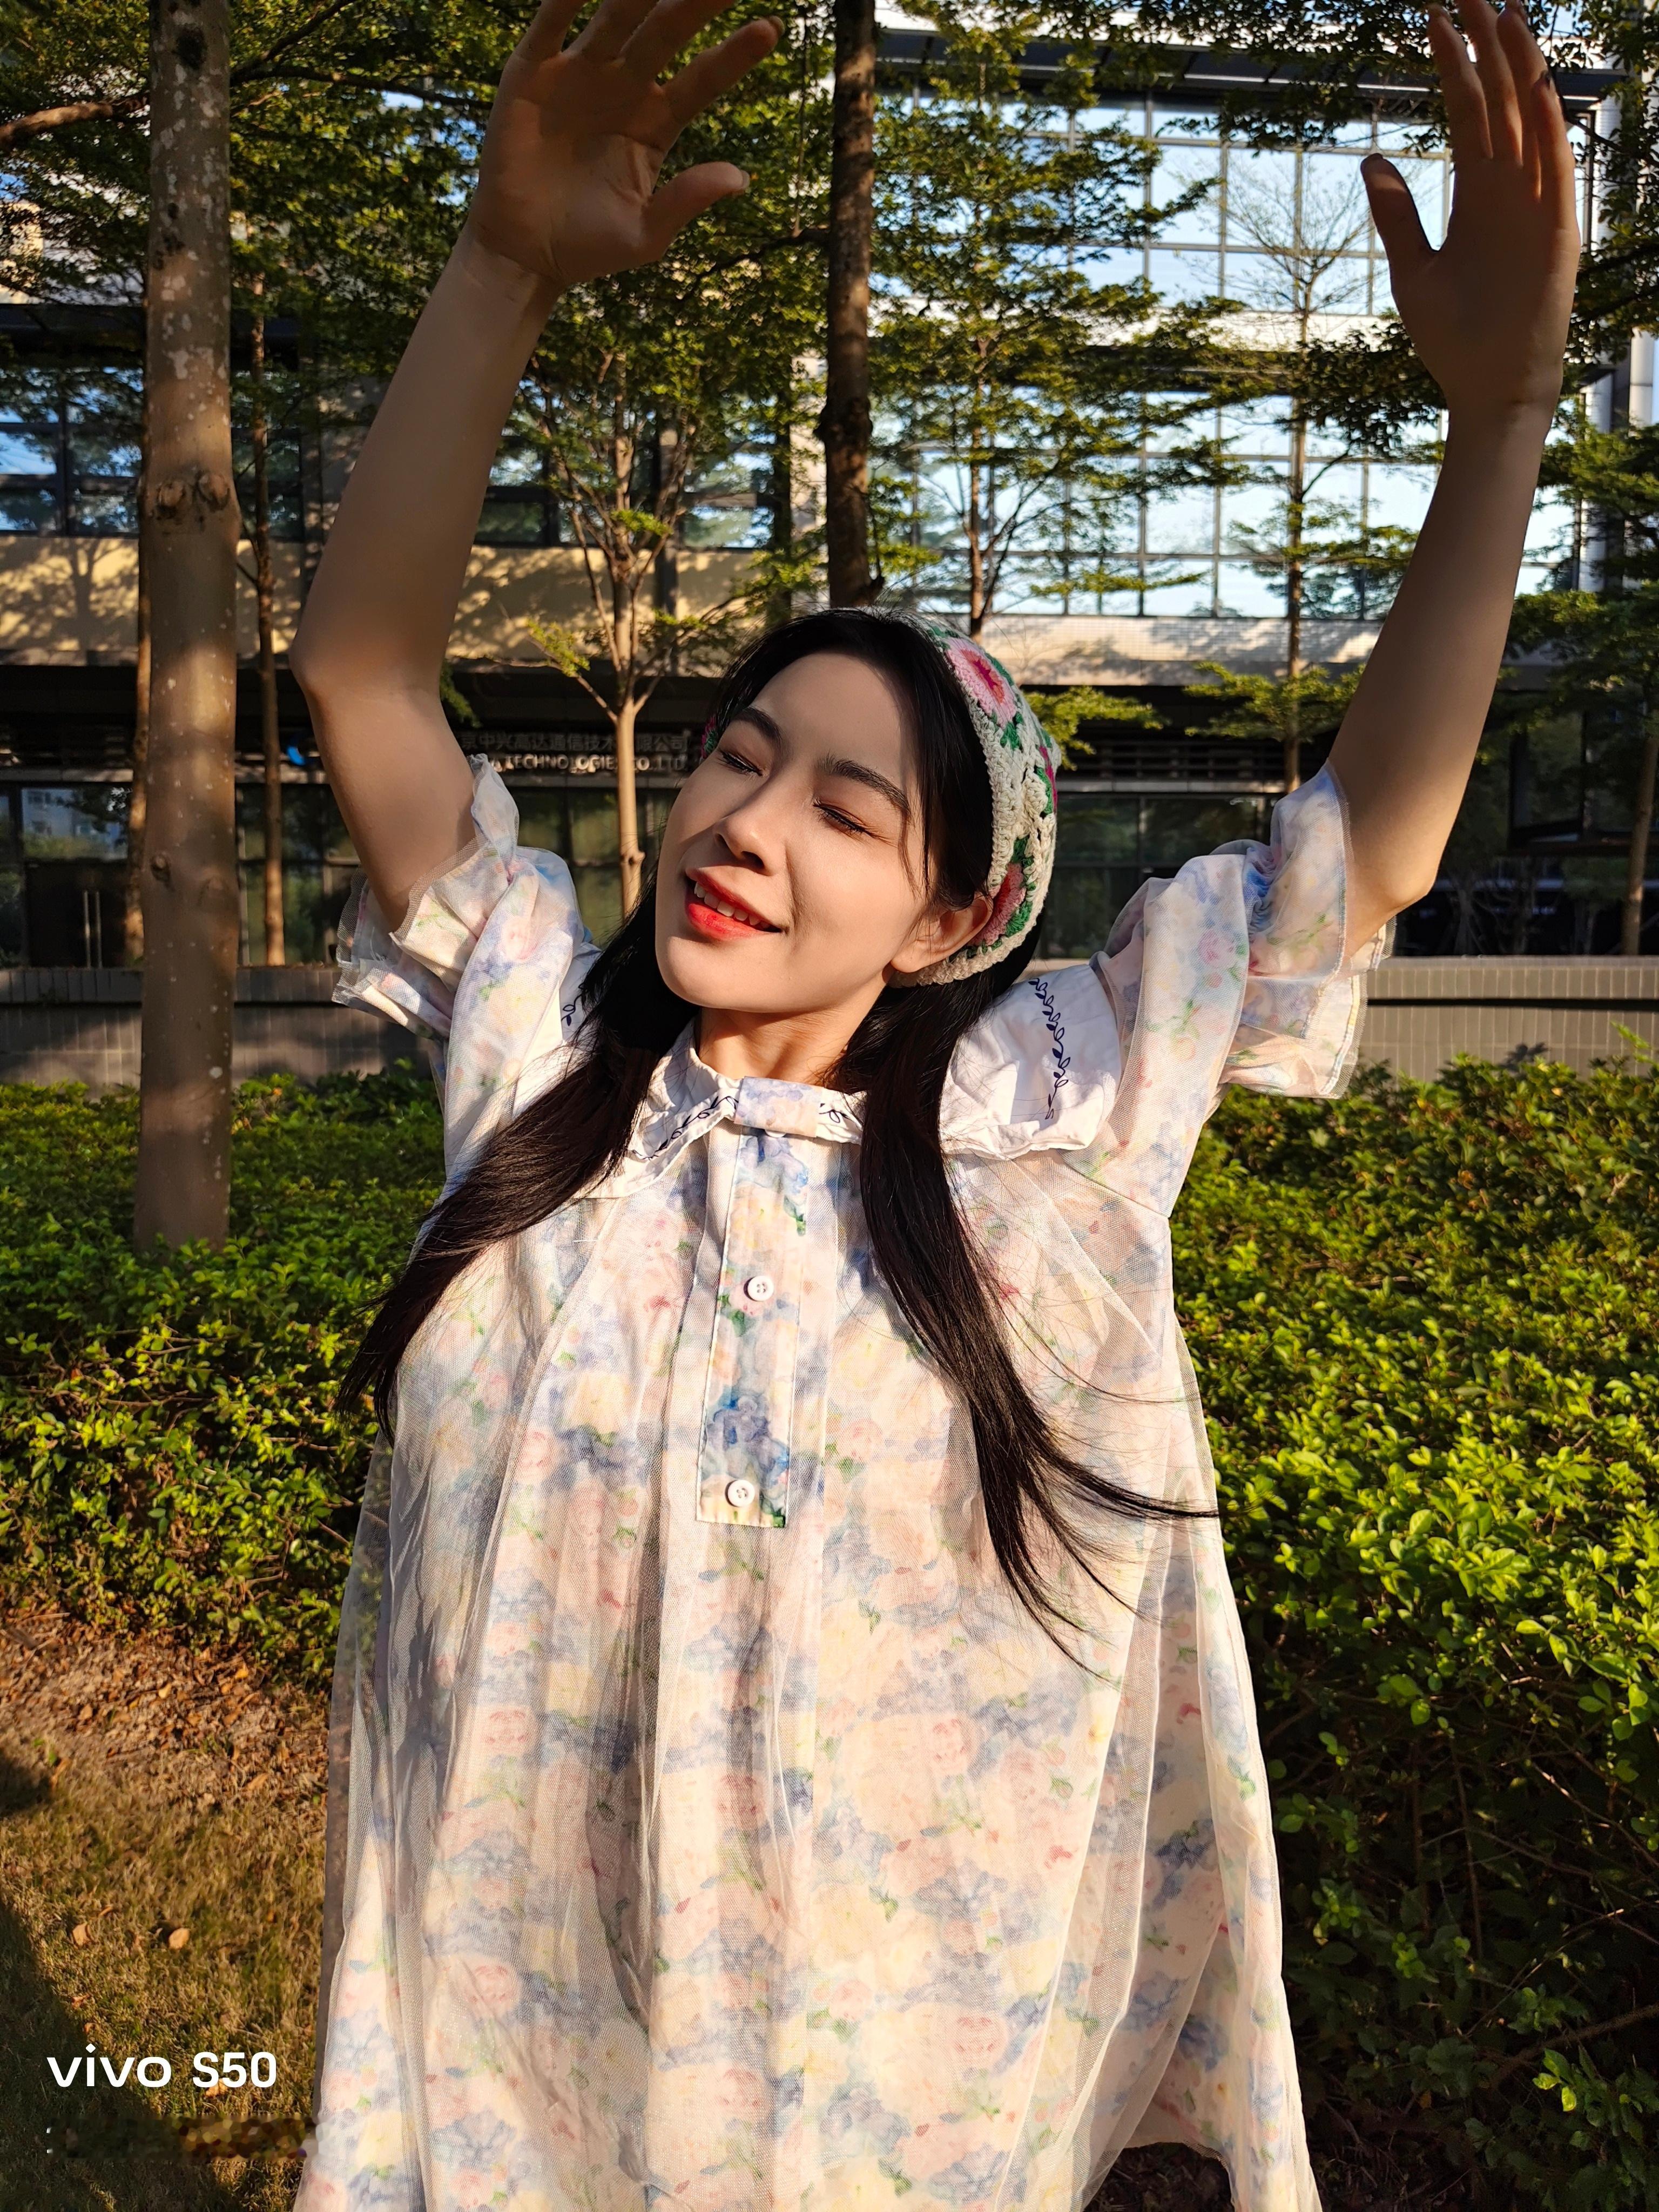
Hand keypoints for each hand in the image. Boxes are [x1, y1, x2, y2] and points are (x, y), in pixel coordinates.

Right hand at [461, 0, 780, 291]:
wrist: (522, 253)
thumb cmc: (588, 247)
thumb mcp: (644, 234)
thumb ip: (686, 201)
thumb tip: (739, 178)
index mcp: (656, 122)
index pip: (702, 79)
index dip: (733, 55)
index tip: (769, 30)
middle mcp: (623, 87)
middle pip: (666, 32)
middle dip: (695, 1)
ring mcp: (579, 74)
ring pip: (616, 16)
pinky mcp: (533, 71)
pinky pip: (551, 22)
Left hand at [1362, 0, 1578, 420]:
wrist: (1486, 388)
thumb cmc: (1452, 338)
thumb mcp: (1412, 269)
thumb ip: (1395, 214)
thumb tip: (1370, 158)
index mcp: (1476, 194)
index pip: (1467, 111)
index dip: (1452, 64)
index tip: (1432, 18)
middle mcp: (1508, 188)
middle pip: (1499, 100)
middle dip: (1482, 45)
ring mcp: (1534, 204)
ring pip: (1528, 119)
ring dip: (1517, 66)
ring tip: (1501, 11)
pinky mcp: (1554, 229)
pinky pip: (1552, 166)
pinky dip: (1546, 124)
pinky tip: (1534, 80)